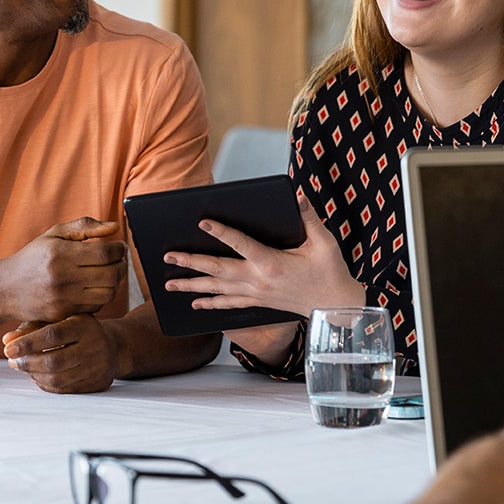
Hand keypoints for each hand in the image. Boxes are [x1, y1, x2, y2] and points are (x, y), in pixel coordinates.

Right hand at [0, 217, 126, 326]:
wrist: (5, 289)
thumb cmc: (33, 258)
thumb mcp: (54, 234)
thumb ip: (85, 227)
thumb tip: (114, 228)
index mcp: (60, 254)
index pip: (105, 252)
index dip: (119, 249)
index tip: (119, 247)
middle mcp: (62, 277)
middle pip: (112, 275)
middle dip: (121, 266)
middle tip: (118, 261)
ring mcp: (63, 299)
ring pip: (108, 293)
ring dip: (114, 283)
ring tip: (108, 273)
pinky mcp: (63, 314)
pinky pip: (96, 306)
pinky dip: (101, 296)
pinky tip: (94, 287)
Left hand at [2, 314, 120, 392]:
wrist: (113, 346)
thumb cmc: (78, 329)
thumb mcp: (59, 319)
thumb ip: (32, 327)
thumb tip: (7, 340)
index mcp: (84, 325)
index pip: (53, 335)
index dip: (28, 343)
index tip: (8, 349)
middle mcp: (94, 347)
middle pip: (55, 362)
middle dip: (28, 363)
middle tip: (12, 361)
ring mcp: (97, 368)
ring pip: (58, 380)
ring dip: (34, 375)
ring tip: (22, 367)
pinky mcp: (96, 385)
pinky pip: (64, 390)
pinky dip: (45, 384)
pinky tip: (37, 375)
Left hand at [162, 194, 361, 317]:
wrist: (336, 306)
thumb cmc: (331, 272)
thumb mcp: (325, 243)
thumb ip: (309, 218)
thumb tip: (297, 196)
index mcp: (272, 263)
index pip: (241, 244)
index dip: (221, 231)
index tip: (202, 221)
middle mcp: (258, 281)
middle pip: (217, 269)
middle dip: (190, 262)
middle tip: (168, 255)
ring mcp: (255, 294)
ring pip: (217, 289)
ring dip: (191, 285)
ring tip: (168, 283)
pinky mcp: (257, 302)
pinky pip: (228, 304)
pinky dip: (210, 303)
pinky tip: (194, 303)